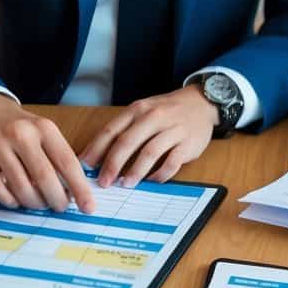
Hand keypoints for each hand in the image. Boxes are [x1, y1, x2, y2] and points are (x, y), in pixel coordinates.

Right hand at [0, 94, 94, 212]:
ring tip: (40, 203)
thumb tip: (75, 193)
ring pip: (21, 188)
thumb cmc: (24, 130)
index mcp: (43, 128)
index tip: (87, 206)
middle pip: (44, 178)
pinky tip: (18, 199)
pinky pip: (0, 191)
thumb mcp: (46, 134)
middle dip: (56, 199)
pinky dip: (12, 201)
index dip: (79, 188)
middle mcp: (20, 134)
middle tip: (60, 207)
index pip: (67, 162)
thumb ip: (60, 159)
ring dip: (35, 203)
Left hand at [81, 87, 219, 186]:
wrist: (201, 103)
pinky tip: (152, 180)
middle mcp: (154, 117)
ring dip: (135, 171)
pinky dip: (160, 174)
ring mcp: (172, 129)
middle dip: (113, 164)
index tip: (86, 166)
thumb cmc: (167, 110)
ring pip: (150, 152)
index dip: (97, 149)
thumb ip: (124, 129)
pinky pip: (172, 162)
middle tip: (103, 182)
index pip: (112, 130)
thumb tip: (99, 155)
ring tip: (126, 184)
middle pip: (128, 142)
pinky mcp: (188, 143)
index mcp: (138, 110)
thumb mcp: (143, 111)